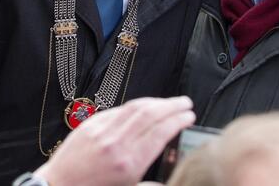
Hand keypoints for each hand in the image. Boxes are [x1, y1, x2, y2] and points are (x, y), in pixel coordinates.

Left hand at [34, 96, 195, 185]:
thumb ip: (150, 184)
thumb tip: (168, 180)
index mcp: (129, 163)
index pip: (160, 132)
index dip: (178, 120)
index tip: (188, 116)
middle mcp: (117, 144)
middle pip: (150, 114)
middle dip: (171, 105)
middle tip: (185, 102)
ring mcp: (102, 131)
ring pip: (134, 108)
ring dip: (154, 101)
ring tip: (168, 102)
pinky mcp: (90, 125)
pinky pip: (116, 111)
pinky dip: (133, 107)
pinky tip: (142, 107)